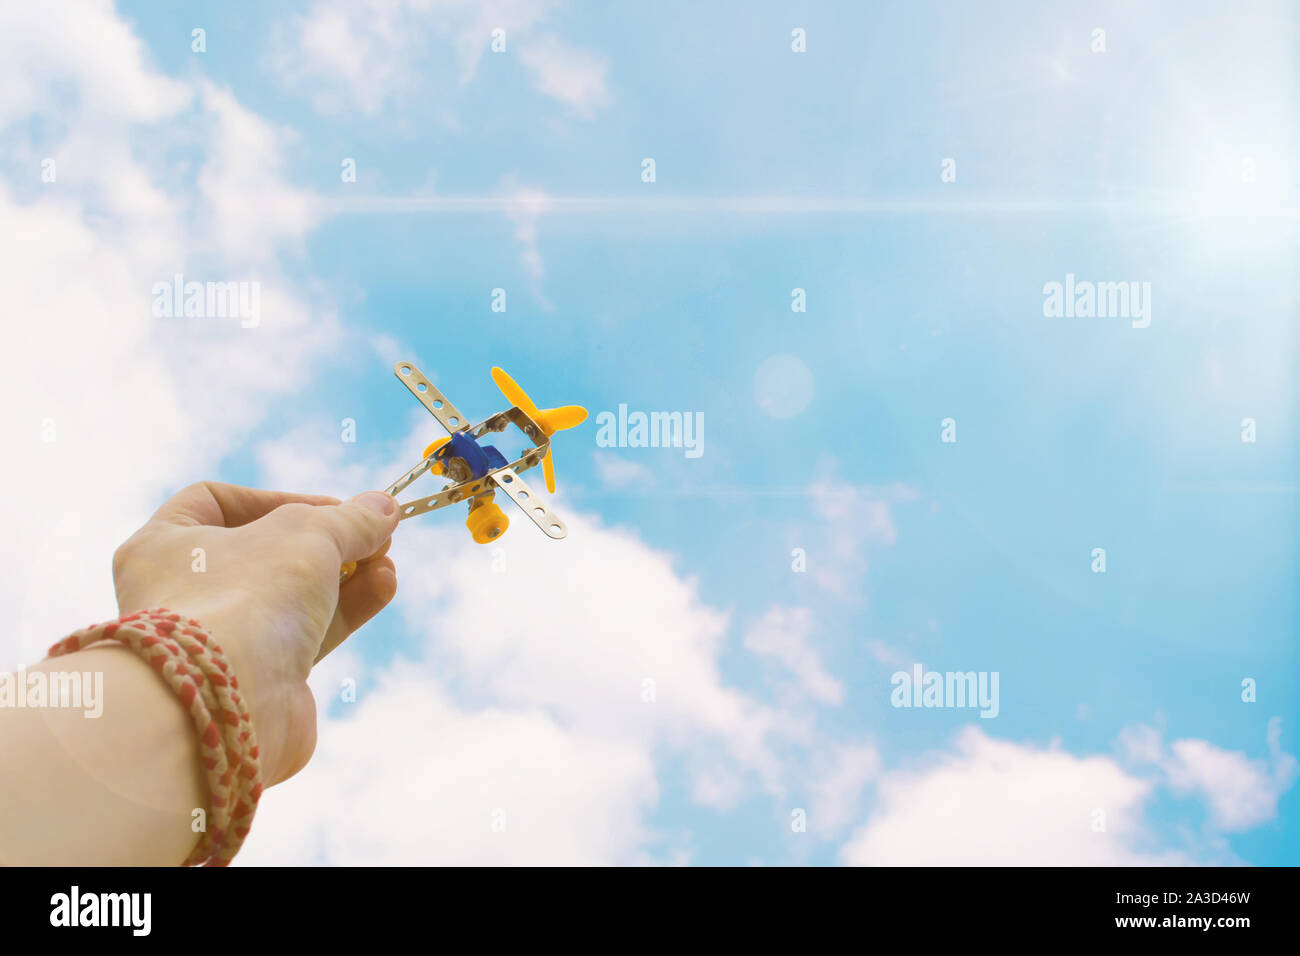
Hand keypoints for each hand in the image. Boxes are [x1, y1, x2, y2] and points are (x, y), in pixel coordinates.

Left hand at [111, 482, 399, 784]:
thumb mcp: (308, 533)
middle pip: (266, 553)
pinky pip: (306, 635)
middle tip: (374, 536)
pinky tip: (383, 588)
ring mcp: (220, 641)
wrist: (224, 703)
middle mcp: (183, 594)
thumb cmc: (246, 596)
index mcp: (164, 546)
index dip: (279, 500)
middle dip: (328, 542)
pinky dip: (345, 610)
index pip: (217, 502)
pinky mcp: (258, 680)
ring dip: (346, 576)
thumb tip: (384, 507)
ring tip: (388, 563)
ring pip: (292, 597)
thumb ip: (350, 518)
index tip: (332, 508)